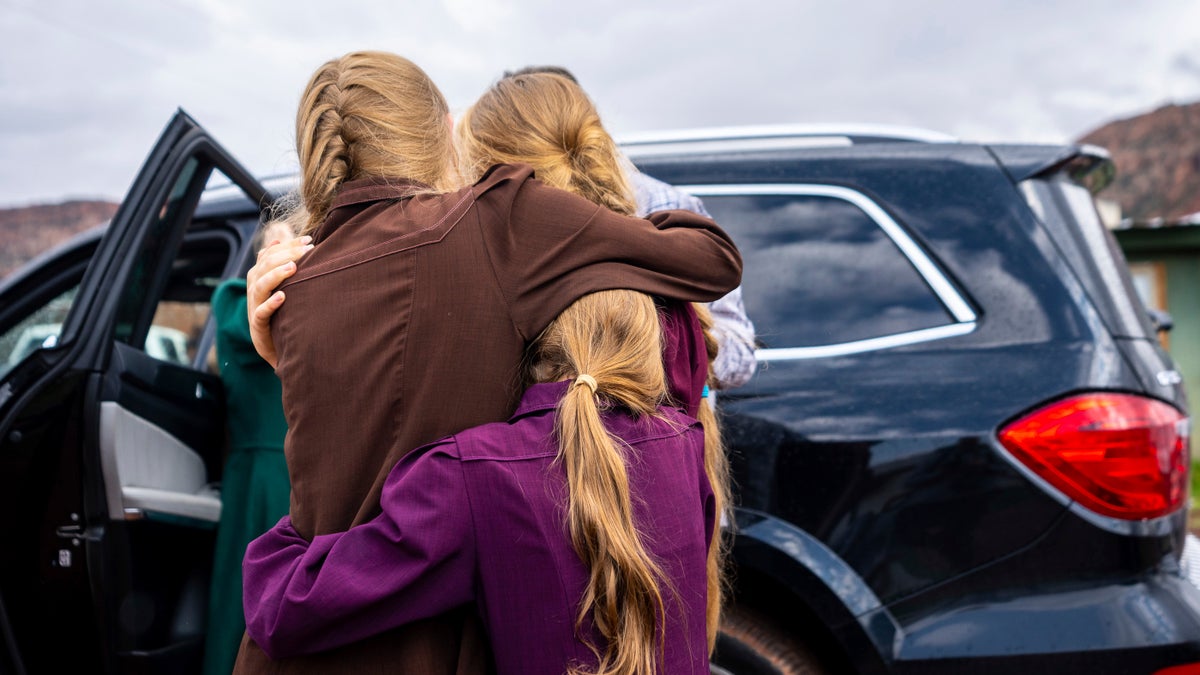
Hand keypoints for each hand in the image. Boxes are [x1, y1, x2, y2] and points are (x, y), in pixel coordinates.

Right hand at [247, 235, 312, 367]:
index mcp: (260, 278)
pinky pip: (260, 313)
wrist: (278, 348)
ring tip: (293, 268)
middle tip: (308, 250)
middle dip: (286, 255)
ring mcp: (255, 307)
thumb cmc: (282, 313)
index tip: (309, 240)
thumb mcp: (281, 287)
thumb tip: (276, 240)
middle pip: (265, 266)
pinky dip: (270, 304)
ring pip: (259, 286)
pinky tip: (283, 297)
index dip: (287, 246)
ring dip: (276, 275)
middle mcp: (255, 290)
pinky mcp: (258, 326)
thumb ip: (278, 265)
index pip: (270, 255)